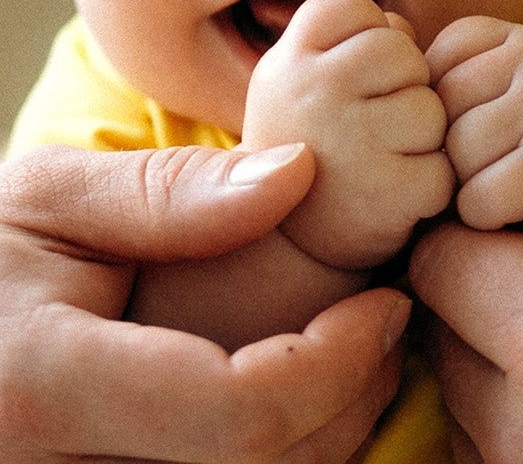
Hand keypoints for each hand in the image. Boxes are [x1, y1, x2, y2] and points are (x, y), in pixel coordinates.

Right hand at [0, 140, 406, 462]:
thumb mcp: (52, 197)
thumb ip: (171, 194)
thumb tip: (299, 173)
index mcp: (46, 390)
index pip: (239, 411)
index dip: (338, 361)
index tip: (386, 301)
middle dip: (353, 399)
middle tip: (391, 321)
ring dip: (330, 439)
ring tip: (361, 355)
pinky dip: (282, 458)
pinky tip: (305, 401)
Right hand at [242, 0, 454, 269]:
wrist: (288, 249)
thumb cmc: (317, 143)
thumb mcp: (308, 78)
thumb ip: (354, 39)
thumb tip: (407, 31)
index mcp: (287, 58)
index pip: (354, 6)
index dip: (365, 40)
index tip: (344, 82)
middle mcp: (309, 91)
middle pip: (402, 53)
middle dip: (402, 87)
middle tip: (367, 127)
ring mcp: (346, 141)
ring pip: (432, 110)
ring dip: (421, 138)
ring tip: (379, 161)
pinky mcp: (383, 195)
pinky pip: (443, 170)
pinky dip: (430, 187)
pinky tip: (392, 198)